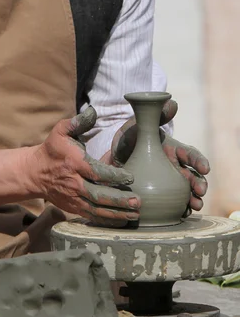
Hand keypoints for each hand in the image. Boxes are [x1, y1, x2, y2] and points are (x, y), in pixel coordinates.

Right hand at [28, 107, 140, 226]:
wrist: (34, 173)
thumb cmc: (52, 150)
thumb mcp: (60, 131)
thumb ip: (77, 122)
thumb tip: (92, 111)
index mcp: (74, 164)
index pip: (96, 172)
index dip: (114, 176)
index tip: (130, 177)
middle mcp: (74, 183)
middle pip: (98, 196)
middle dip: (119, 200)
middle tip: (137, 202)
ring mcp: (73, 198)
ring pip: (96, 210)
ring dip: (116, 214)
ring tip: (134, 214)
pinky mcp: (73, 207)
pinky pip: (91, 217)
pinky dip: (106, 221)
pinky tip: (121, 221)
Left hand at [102, 98, 209, 212]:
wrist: (111, 158)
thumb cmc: (128, 138)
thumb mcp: (137, 125)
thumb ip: (153, 116)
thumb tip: (172, 103)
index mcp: (172, 150)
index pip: (190, 154)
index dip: (199, 161)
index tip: (205, 168)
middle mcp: (173, 167)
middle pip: (192, 176)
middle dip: (199, 184)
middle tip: (200, 192)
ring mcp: (167, 182)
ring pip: (185, 192)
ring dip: (193, 199)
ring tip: (195, 206)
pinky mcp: (158, 194)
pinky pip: (171, 203)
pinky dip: (179, 209)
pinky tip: (182, 214)